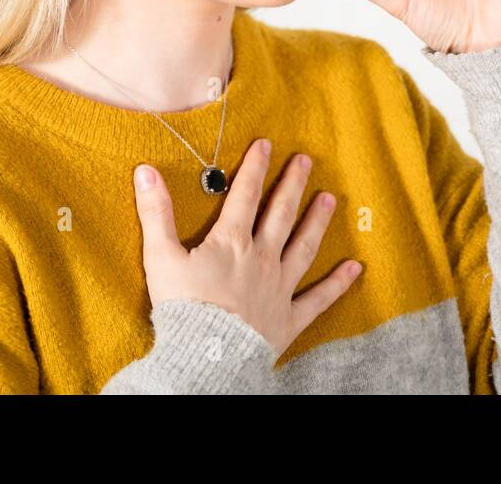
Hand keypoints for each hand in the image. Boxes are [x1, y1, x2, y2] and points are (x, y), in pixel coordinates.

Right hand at [131, 137, 360, 359]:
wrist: (205, 356)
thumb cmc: (181, 307)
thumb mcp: (160, 256)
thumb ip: (156, 213)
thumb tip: (145, 171)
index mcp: (231, 242)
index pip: (245, 195)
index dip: (255, 167)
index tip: (266, 144)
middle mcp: (261, 258)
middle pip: (281, 214)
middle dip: (292, 184)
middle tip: (306, 161)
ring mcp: (279, 288)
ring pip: (304, 247)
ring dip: (317, 221)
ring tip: (330, 198)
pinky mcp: (288, 319)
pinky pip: (318, 299)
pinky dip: (337, 284)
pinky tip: (355, 268)